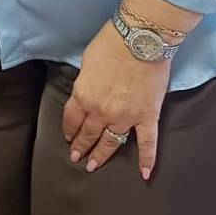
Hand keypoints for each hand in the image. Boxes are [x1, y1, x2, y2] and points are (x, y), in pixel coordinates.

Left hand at [62, 22, 171, 180]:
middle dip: (80, 146)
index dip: (69, 129)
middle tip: (76, 157)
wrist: (141, 40)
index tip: (68, 136)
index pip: (71, 119)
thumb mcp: (87, 63)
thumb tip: (88, 92)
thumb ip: (85, 83)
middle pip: (88, 133)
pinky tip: (144, 174)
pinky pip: (147, 143)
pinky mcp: (147, 117)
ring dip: (101, 154)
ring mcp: (125, 117)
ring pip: (111, 142)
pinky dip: (146, 160)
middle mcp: (101, 112)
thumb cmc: (111, 44)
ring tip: (93, 166)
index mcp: (83, 96)